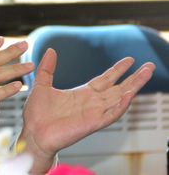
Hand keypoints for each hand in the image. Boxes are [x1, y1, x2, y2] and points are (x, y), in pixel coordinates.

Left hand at [19, 48, 154, 173]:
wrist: (33, 133)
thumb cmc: (37, 114)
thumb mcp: (42, 85)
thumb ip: (47, 68)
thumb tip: (51, 51)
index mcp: (82, 94)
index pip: (105, 80)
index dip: (117, 70)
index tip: (129, 60)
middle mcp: (91, 103)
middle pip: (118, 88)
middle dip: (134, 77)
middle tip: (149, 66)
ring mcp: (94, 113)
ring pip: (119, 99)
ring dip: (133, 87)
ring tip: (146, 74)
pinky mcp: (92, 124)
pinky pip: (110, 114)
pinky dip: (120, 106)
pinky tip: (129, 96)